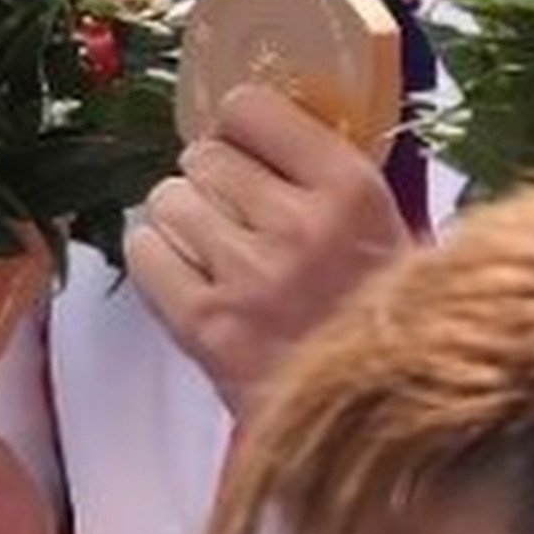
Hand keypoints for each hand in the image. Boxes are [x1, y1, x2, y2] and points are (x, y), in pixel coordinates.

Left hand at [124, 82, 409, 412]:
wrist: (380, 423)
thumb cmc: (388, 319)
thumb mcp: (387, 227)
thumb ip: (328, 177)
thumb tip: (257, 130)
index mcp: (350, 190)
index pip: (250, 109)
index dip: (242, 128)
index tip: (250, 151)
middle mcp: (296, 224)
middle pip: (203, 156)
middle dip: (212, 178)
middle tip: (234, 210)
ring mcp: (247, 277)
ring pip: (167, 200)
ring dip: (184, 219)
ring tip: (214, 248)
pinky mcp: (205, 327)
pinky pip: (145, 254)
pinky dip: (158, 259)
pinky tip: (190, 276)